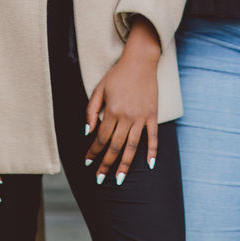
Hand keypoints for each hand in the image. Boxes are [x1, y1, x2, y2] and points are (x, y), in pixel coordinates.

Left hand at [83, 17, 161, 183]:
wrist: (140, 61)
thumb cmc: (117, 74)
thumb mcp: (98, 89)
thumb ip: (91, 111)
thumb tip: (86, 132)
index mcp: (111, 110)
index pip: (100, 138)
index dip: (93, 151)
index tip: (87, 162)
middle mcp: (126, 116)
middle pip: (115, 146)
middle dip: (106, 164)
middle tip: (99, 179)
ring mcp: (141, 117)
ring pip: (132, 147)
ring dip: (125, 165)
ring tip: (119, 180)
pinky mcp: (152, 115)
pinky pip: (153, 137)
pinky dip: (152, 152)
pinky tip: (149, 165)